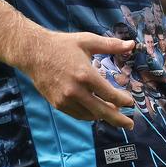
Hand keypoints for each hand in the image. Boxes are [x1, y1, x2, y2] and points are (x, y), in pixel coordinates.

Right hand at [21, 31, 135, 128]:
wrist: (33, 52)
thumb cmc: (62, 45)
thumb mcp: (87, 41)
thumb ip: (111, 45)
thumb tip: (132, 44)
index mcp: (86, 75)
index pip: (110, 95)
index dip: (123, 101)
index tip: (131, 102)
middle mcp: (76, 91)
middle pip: (103, 111)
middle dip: (119, 120)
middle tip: (130, 125)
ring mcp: (66, 100)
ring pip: (90, 115)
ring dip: (103, 115)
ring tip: (112, 111)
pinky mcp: (58, 104)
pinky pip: (78, 115)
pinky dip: (89, 114)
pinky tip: (95, 110)